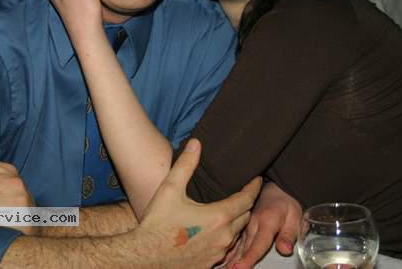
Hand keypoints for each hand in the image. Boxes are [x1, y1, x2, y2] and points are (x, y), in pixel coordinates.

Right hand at [137, 139, 261, 268]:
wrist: (145, 258)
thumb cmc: (157, 224)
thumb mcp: (170, 189)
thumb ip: (186, 165)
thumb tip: (196, 144)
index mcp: (219, 217)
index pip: (247, 199)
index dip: (253, 188)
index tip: (257, 180)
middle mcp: (224, 237)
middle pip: (245, 218)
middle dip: (245, 205)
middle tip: (242, 194)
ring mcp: (218, 253)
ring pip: (235, 235)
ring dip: (235, 223)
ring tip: (229, 211)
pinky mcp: (210, 264)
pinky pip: (224, 249)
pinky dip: (223, 238)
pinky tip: (213, 232)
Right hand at [233, 182, 301, 268]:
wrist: (276, 188)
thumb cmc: (286, 203)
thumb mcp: (295, 216)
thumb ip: (289, 234)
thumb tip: (285, 250)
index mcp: (267, 221)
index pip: (258, 244)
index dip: (249, 257)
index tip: (241, 267)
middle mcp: (252, 224)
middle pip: (244, 247)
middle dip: (235, 261)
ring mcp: (245, 225)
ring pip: (236, 245)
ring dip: (229, 258)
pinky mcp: (242, 227)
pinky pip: (234, 241)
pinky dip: (228, 251)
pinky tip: (223, 260)